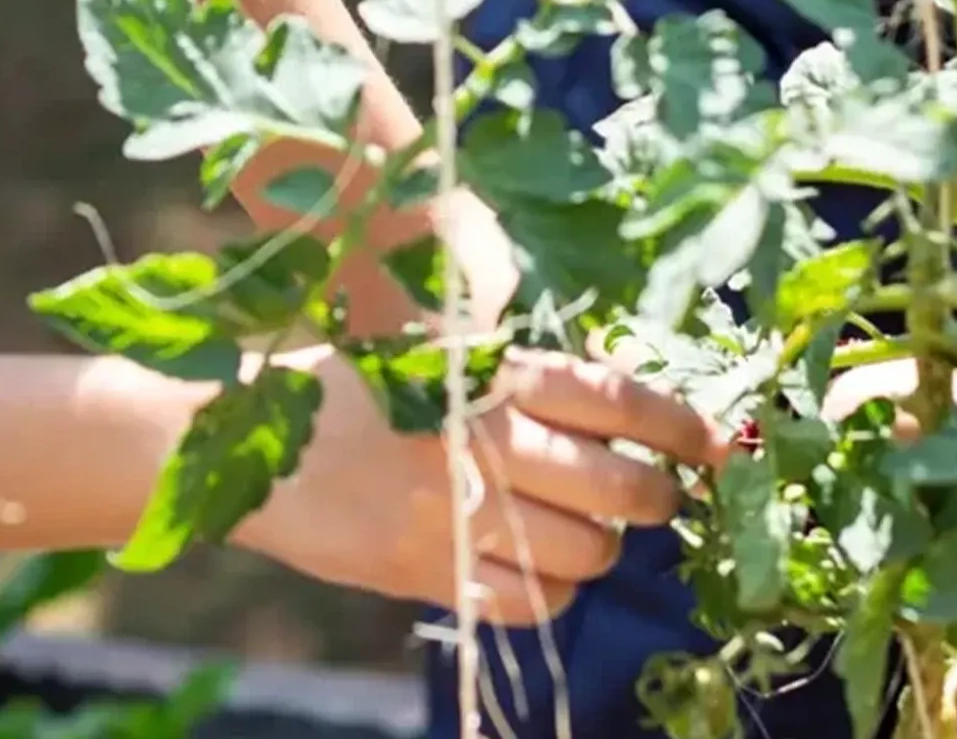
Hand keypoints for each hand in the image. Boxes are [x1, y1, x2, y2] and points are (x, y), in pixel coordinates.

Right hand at [230, 346, 727, 625]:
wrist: (237, 443)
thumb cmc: (341, 384)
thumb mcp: (431, 353)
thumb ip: (515, 378)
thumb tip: (615, 408)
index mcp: (489, 374)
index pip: (617, 401)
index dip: (682, 426)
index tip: (719, 443)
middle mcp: (484, 442)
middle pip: (618, 487)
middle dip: (655, 499)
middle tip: (656, 498)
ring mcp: (456, 514)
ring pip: (584, 554)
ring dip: (604, 550)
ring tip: (590, 535)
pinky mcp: (426, 572)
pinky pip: (530, 602)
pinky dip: (552, 593)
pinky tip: (539, 571)